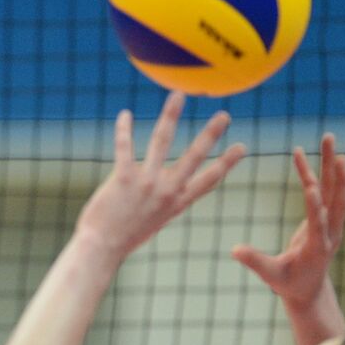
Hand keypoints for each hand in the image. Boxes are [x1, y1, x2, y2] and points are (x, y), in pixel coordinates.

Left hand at [76, 91, 247, 259]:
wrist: (102, 249)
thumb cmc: (124, 237)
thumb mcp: (153, 222)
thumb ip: (163, 204)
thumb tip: (167, 192)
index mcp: (177, 203)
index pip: (209, 180)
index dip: (227, 162)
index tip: (242, 147)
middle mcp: (166, 191)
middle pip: (194, 156)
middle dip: (211, 134)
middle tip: (224, 115)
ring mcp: (146, 183)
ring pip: (162, 141)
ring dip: (171, 115)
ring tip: (178, 95)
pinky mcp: (122, 179)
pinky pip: (125, 147)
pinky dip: (124, 129)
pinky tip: (125, 115)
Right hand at [231, 134, 344, 308]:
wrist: (310, 290)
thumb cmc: (289, 284)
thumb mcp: (270, 276)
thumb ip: (255, 261)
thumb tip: (234, 250)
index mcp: (317, 249)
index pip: (318, 224)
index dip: (315, 206)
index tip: (311, 186)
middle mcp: (331, 232)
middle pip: (336, 198)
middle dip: (334, 171)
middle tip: (332, 145)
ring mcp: (333, 223)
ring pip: (336, 189)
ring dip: (332, 163)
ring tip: (328, 138)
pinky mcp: (328, 217)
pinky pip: (328, 191)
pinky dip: (325, 172)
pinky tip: (320, 154)